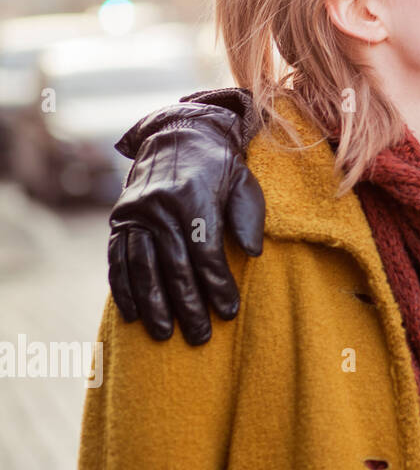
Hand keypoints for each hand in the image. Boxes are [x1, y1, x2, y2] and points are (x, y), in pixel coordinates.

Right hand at [107, 102, 263, 344]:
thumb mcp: (243, 179)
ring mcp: (134, 213)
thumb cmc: (219, 164)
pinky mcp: (120, 219)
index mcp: (192, 196)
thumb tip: (252, 254)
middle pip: (173, 266)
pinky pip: (118, 259)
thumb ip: (248, 215)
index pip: (205, 252)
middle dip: (188, 304)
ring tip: (164, 334)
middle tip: (199, 336)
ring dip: (153, 304)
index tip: (228, 311)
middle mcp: (158, 206)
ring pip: (142, 267)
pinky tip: (134, 313)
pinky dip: (124, 288)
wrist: (177, 133)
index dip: (217, 285)